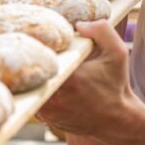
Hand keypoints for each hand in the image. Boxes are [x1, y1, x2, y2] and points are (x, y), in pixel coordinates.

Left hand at [37, 20, 137, 135]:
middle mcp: (53, 96)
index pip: (40, 55)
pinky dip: (35, 87)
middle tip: (27, 44)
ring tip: (37, 61)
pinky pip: (31, 96)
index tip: (35, 34)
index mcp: (70, 78)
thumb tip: (77, 24)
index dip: (36, 43)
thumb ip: (102, 31)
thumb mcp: (117, 53)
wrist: (115, 120)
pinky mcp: (43, 117)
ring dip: (31, 73)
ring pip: (27, 84)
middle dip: (30, 57)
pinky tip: (45, 79)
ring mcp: (46, 110)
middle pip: (29, 70)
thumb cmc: (115, 85)